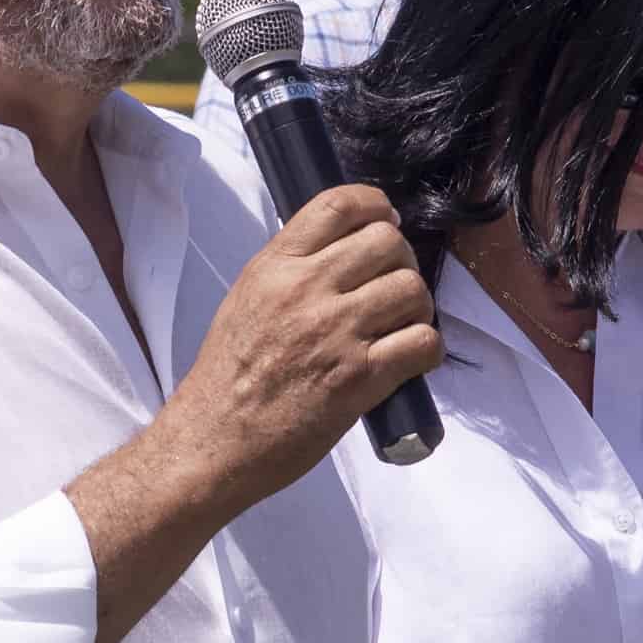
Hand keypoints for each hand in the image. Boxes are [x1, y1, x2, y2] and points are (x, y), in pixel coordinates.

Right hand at [160, 184, 438, 513]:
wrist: (215, 438)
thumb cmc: (228, 375)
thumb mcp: (248, 297)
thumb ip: (292, 268)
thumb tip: (347, 248)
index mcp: (275, 266)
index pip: (339, 204)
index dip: (376, 206)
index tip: (385, 223)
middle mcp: (306, 290)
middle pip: (387, 242)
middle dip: (402, 261)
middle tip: (393, 287)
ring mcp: (335, 333)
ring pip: (412, 289)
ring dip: (418, 307)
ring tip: (402, 326)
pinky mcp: (359, 378)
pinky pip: (422, 342)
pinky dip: (427, 349)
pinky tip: (410, 359)